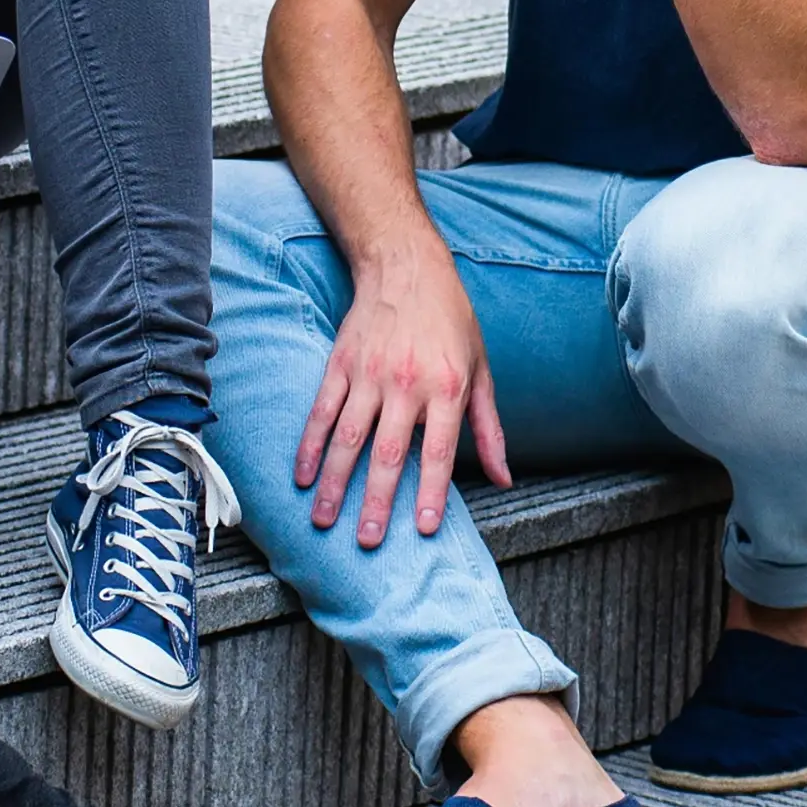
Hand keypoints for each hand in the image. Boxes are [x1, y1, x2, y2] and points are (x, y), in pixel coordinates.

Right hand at [296, 231, 509, 546]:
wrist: (407, 266)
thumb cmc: (451, 319)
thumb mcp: (481, 368)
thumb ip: (488, 428)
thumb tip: (503, 478)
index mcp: (446, 387)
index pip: (439, 451)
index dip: (432, 493)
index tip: (424, 530)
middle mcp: (406, 383)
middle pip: (389, 453)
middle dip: (377, 502)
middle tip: (369, 541)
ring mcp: (369, 374)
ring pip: (348, 438)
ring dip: (335, 483)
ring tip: (324, 520)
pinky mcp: (341, 364)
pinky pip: (322, 411)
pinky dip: (310, 445)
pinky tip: (303, 476)